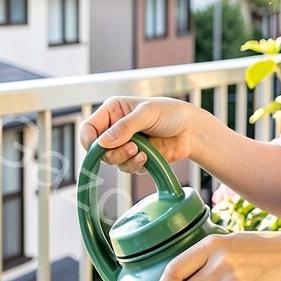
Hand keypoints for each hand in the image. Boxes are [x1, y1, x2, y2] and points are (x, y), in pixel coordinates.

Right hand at [77, 96, 202, 174]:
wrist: (191, 130)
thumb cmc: (170, 113)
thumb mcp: (146, 113)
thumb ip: (124, 127)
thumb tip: (102, 142)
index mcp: (112, 112)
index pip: (89, 128)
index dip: (89, 140)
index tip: (97, 148)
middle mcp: (115, 129)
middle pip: (98, 149)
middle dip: (113, 152)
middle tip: (131, 147)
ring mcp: (124, 145)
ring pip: (112, 161)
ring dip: (125, 159)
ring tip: (142, 151)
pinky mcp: (135, 159)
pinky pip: (127, 168)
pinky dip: (135, 165)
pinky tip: (148, 157)